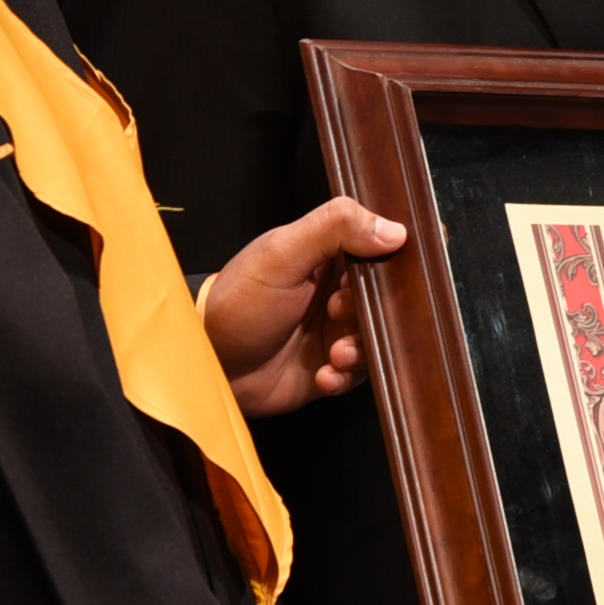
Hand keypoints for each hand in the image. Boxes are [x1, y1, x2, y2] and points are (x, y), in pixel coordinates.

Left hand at [203, 197, 401, 414]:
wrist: (210, 363)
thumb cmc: (237, 303)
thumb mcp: (282, 254)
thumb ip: (334, 228)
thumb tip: (393, 230)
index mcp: (327, 252)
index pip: (378, 243)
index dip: (391, 259)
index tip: (386, 274)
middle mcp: (336, 289)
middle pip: (387, 295)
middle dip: (373, 311)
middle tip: (339, 313)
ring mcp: (335, 328)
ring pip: (379, 336)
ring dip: (361, 347)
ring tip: (335, 352)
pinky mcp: (332, 364)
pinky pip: (361, 372)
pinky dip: (346, 375)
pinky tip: (324, 373)